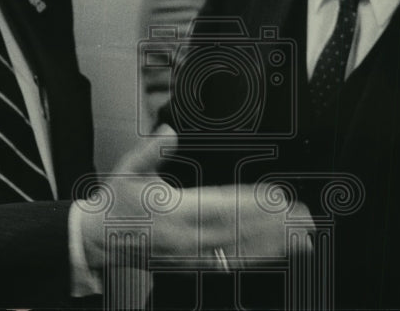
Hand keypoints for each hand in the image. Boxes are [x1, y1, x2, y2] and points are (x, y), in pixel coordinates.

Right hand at [78, 125, 312, 270]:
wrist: (95, 241)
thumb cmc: (114, 205)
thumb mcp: (127, 170)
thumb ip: (150, 151)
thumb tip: (168, 133)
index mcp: (172, 210)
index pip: (218, 206)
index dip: (250, 204)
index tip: (277, 198)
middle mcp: (183, 236)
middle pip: (237, 232)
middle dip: (272, 227)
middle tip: (303, 219)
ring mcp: (188, 255)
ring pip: (236, 252)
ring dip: (271, 246)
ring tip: (300, 239)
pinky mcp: (189, 266)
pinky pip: (225, 265)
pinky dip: (251, 261)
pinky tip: (272, 257)